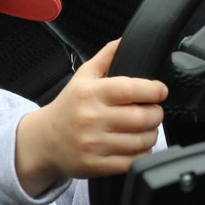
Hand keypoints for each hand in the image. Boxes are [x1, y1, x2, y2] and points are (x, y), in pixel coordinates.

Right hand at [15, 39, 166, 196]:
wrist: (45, 140)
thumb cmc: (69, 107)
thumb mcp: (83, 76)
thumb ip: (107, 56)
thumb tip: (127, 39)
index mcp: (91, 93)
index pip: (132, 89)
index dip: (154, 90)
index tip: (159, 91)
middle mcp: (92, 118)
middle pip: (143, 117)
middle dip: (156, 114)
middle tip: (153, 111)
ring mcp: (94, 144)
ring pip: (142, 141)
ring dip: (151, 134)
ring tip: (145, 129)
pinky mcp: (96, 165)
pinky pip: (133, 161)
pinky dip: (142, 153)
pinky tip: (136, 146)